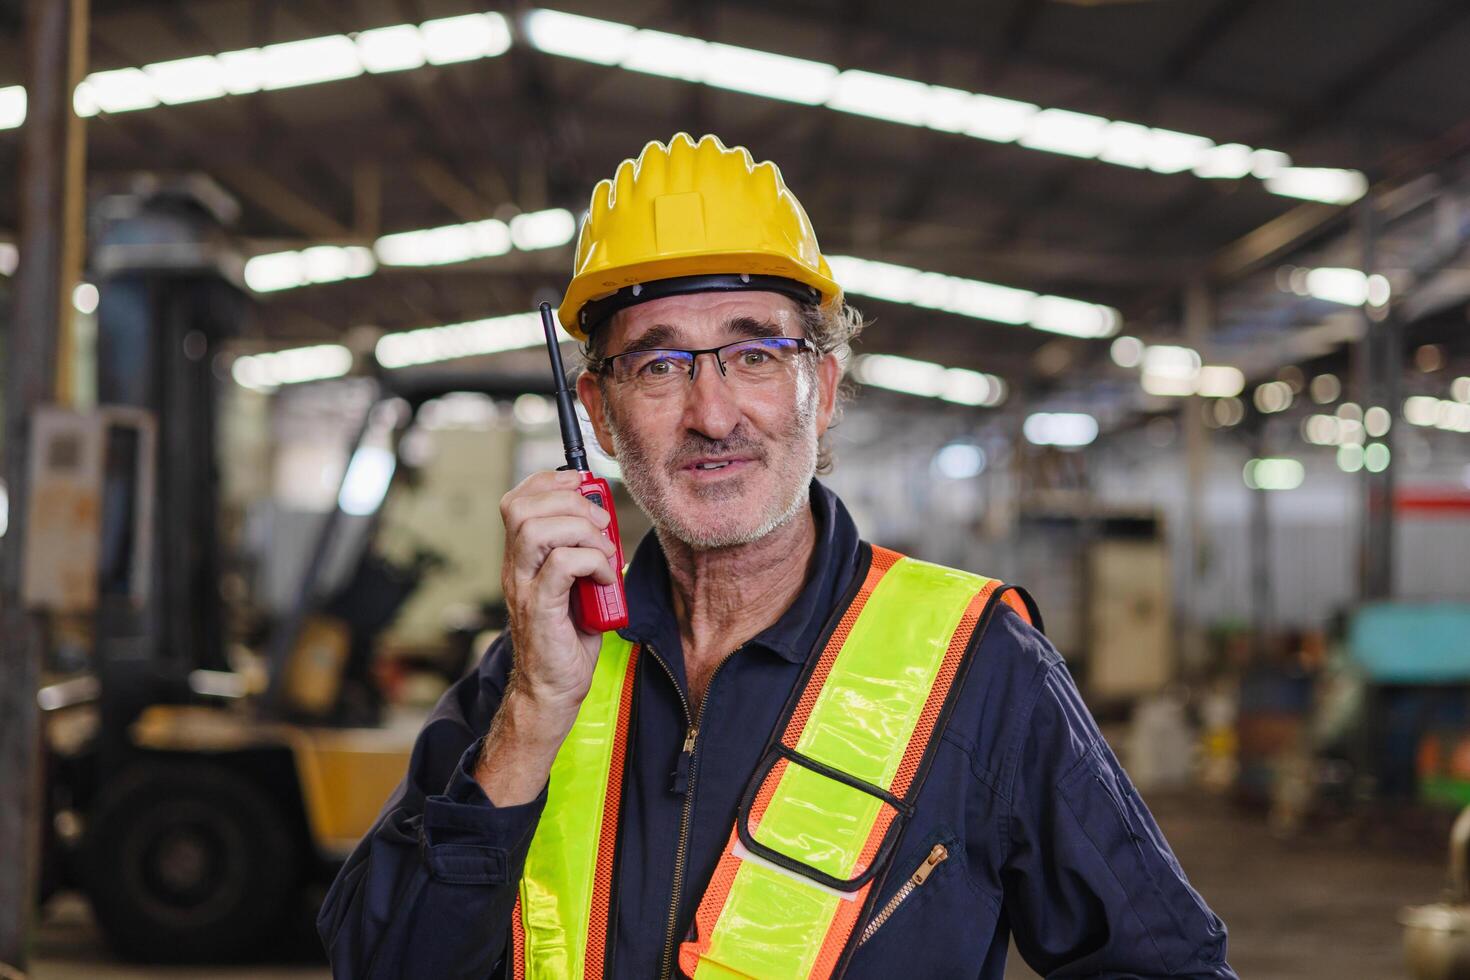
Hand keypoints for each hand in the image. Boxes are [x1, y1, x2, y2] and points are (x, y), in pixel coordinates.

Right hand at [498, 469, 616, 716]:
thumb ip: (583, 553)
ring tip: (604, 552)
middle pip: (521, 508)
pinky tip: (605, 577)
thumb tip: (606, 523)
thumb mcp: (577, 585)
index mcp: (521, 558)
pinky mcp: (540, 609)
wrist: (553, 690)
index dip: (550, 482)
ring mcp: (523, 588)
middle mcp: (515, 569)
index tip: (583, 487)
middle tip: (601, 524)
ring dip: (581, 531)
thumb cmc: (568, 640)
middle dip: (569, 501)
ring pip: (536, 530)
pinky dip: (591, 562)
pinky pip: (561, 566)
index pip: (517, 500)